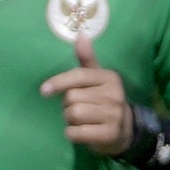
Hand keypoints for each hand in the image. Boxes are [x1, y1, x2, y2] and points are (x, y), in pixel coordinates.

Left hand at [42, 35, 131, 153]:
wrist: (125, 128)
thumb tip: (80, 36)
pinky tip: (81, 132)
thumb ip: (86, 59)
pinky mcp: (109, 134)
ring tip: (81, 120)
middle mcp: (114, 95)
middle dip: (67, 104)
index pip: (79, 76)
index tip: (44, 91)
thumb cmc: (103, 99)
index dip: (59, 82)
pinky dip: (72, 134)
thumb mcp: (97, 78)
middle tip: (78, 107)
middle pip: (72, 97)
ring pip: (73, 114)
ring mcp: (113, 115)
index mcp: (109, 78)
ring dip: (69, 120)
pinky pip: (76, 133)